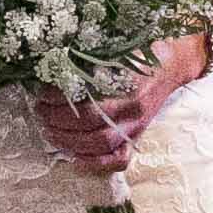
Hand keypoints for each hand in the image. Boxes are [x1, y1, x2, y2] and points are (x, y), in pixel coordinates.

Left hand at [33, 34, 207, 178]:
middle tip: (39, 112)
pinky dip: (93, 162)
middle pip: (89, 125)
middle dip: (57, 120)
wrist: (173, 63)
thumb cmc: (140, 52)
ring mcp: (136, 126)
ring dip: (67, 140)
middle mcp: (133, 109)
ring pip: (99, 144)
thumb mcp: (115, 49)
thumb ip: (90, 60)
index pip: (86, 100)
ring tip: (48, 130)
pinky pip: (117, 160)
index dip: (59, 100)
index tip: (42, 92)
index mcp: (128, 84)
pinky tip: (72, 156)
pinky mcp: (138, 137)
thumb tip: (53, 66)